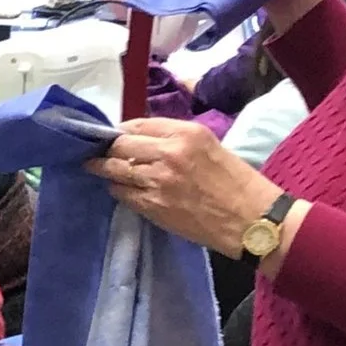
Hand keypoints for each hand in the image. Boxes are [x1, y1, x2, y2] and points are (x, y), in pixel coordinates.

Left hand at [101, 116, 279, 255]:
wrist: (251, 220)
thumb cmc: (237, 182)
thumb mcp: (210, 145)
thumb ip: (176, 139)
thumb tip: (143, 139)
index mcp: (186, 133)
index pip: (138, 125)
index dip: (121, 130)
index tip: (113, 135)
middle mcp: (168, 153)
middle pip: (120, 145)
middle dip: (106, 148)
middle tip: (96, 151)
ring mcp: (157, 181)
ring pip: (115, 170)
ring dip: (103, 169)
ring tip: (94, 167)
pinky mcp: (152, 206)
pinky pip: (122, 194)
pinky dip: (117, 189)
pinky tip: (118, 188)